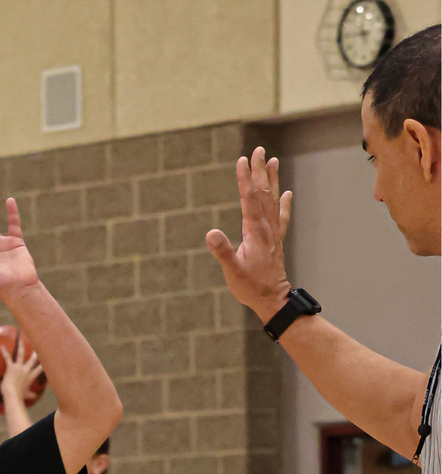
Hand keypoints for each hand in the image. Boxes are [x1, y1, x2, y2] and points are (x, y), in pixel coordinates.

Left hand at [0, 338, 42, 404]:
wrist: (12, 395)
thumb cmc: (19, 395)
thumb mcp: (27, 395)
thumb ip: (31, 395)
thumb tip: (34, 396)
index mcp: (31, 377)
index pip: (40, 369)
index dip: (44, 363)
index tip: (48, 359)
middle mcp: (26, 370)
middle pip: (33, 359)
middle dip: (36, 352)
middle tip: (39, 345)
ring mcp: (19, 367)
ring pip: (21, 354)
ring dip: (21, 347)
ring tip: (21, 340)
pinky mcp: (11, 367)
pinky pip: (7, 358)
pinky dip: (4, 352)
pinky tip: (1, 346)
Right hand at [206, 148, 292, 321]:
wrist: (273, 299)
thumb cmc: (251, 287)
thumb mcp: (232, 271)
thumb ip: (223, 251)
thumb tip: (211, 233)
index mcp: (254, 231)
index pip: (249, 199)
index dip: (245, 179)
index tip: (242, 160)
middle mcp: (266, 228)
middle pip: (263, 193)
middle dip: (260, 171)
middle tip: (259, 150)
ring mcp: (273, 234)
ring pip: (273, 200)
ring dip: (272, 180)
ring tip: (273, 161)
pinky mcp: (276, 241)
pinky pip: (281, 217)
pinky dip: (283, 203)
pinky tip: (286, 193)